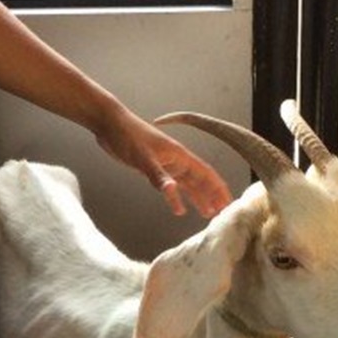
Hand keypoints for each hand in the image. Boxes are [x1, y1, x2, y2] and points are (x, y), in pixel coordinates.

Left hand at [93, 105, 231, 217]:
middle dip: (212, 196)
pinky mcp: (154, 168)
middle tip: (223, 213)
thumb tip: (173, 193)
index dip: (218, 189)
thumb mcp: (142, 158)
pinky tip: (179, 208)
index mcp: (179, 156)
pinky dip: (178, 196)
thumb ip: (158, 176)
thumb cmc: (126, 135)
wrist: (109, 124)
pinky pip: (172, 185)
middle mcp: (176, 160)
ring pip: (188, 184)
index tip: (228, 203)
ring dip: (198, 198)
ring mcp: (165, 164)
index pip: (206, 174)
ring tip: (207, 213)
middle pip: (200, 181)